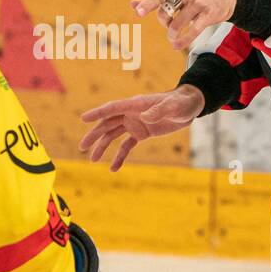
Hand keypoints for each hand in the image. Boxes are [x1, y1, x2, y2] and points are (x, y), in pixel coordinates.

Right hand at [78, 86, 204, 171]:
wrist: (188, 107)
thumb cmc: (180, 102)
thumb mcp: (173, 106)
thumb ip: (159, 111)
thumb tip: (145, 117)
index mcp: (135, 104)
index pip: (113, 108)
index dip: (98, 113)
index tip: (83, 118)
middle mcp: (131, 113)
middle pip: (107, 123)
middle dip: (94, 135)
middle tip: (82, 147)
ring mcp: (134, 123)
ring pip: (113, 135)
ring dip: (102, 146)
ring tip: (93, 160)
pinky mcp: (141, 133)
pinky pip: (126, 146)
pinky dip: (120, 156)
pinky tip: (113, 168)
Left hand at [132, 0, 236, 52]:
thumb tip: (132, 4)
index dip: (148, 4)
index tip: (138, 12)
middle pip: (166, 11)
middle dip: (164, 22)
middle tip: (168, 25)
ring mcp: (198, 2)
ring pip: (177, 23)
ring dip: (172, 34)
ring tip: (172, 37)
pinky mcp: (208, 14)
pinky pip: (193, 31)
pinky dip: (183, 40)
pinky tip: (177, 46)